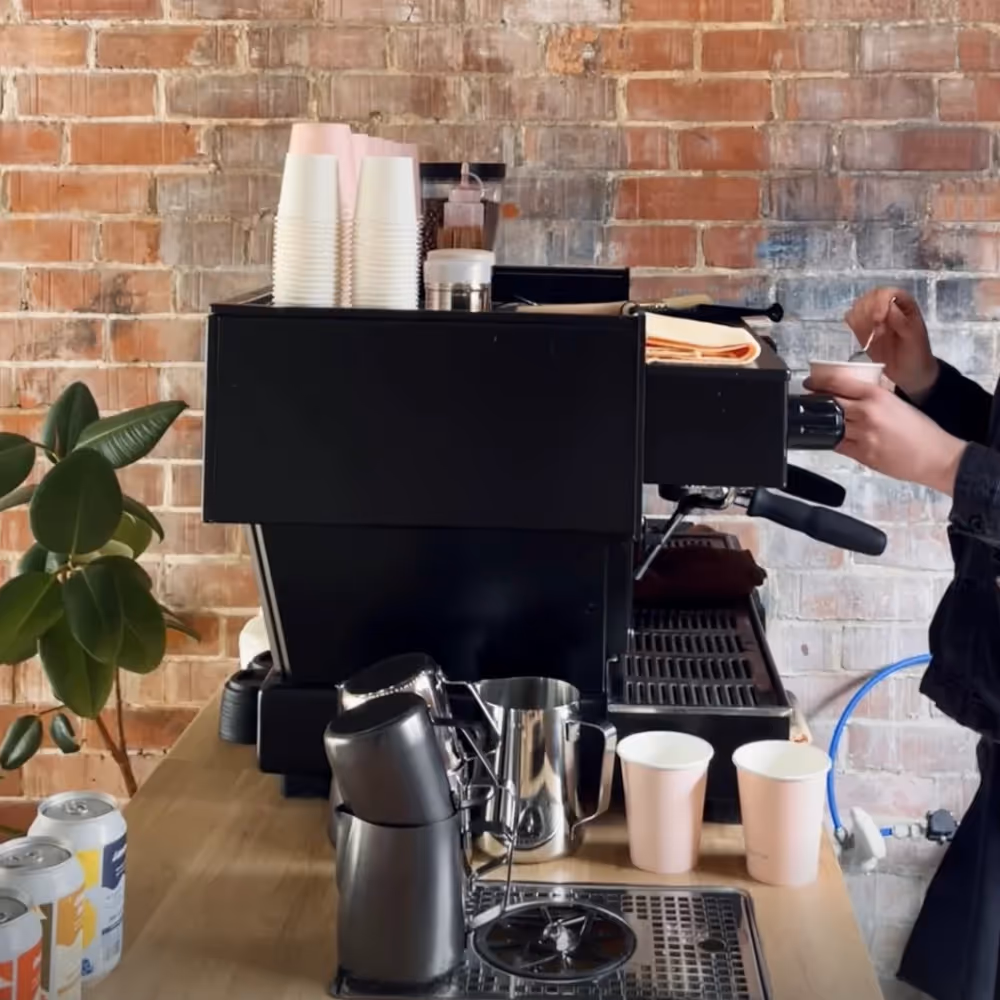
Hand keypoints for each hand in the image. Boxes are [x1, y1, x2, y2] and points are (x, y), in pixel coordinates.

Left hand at [804, 369, 965, 495]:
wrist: (935, 456)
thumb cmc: (921, 430)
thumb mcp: (896, 402)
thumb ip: (873, 397)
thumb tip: (852, 393)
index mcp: (877, 395)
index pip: (838, 382)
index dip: (819, 382)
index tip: (810, 382)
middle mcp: (866, 413)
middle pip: (829, 403)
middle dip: (817, 401)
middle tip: (811, 400)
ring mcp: (862, 435)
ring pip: (831, 425)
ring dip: (825, 422)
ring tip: (826, 420)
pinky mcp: (861, 454)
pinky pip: (838, 445)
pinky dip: (836, 440)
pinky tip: (840, 437)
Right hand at [845, 288, 938, 398]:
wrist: (909, 373)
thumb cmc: (916, 354)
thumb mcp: (915, 338)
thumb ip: (902, 322)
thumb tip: (888, 308)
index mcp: (904, 304)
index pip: (887, 293)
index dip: (880, 302)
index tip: (878, 320)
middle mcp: (888, 305)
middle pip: (869, 297)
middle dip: (869, 314)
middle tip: (876, 334)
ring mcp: (873, 316)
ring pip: (857, 306)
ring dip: (860, 321)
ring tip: (872, 338)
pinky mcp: (862, 328)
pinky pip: (851, 318)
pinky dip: (853, 326)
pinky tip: (864, 338)